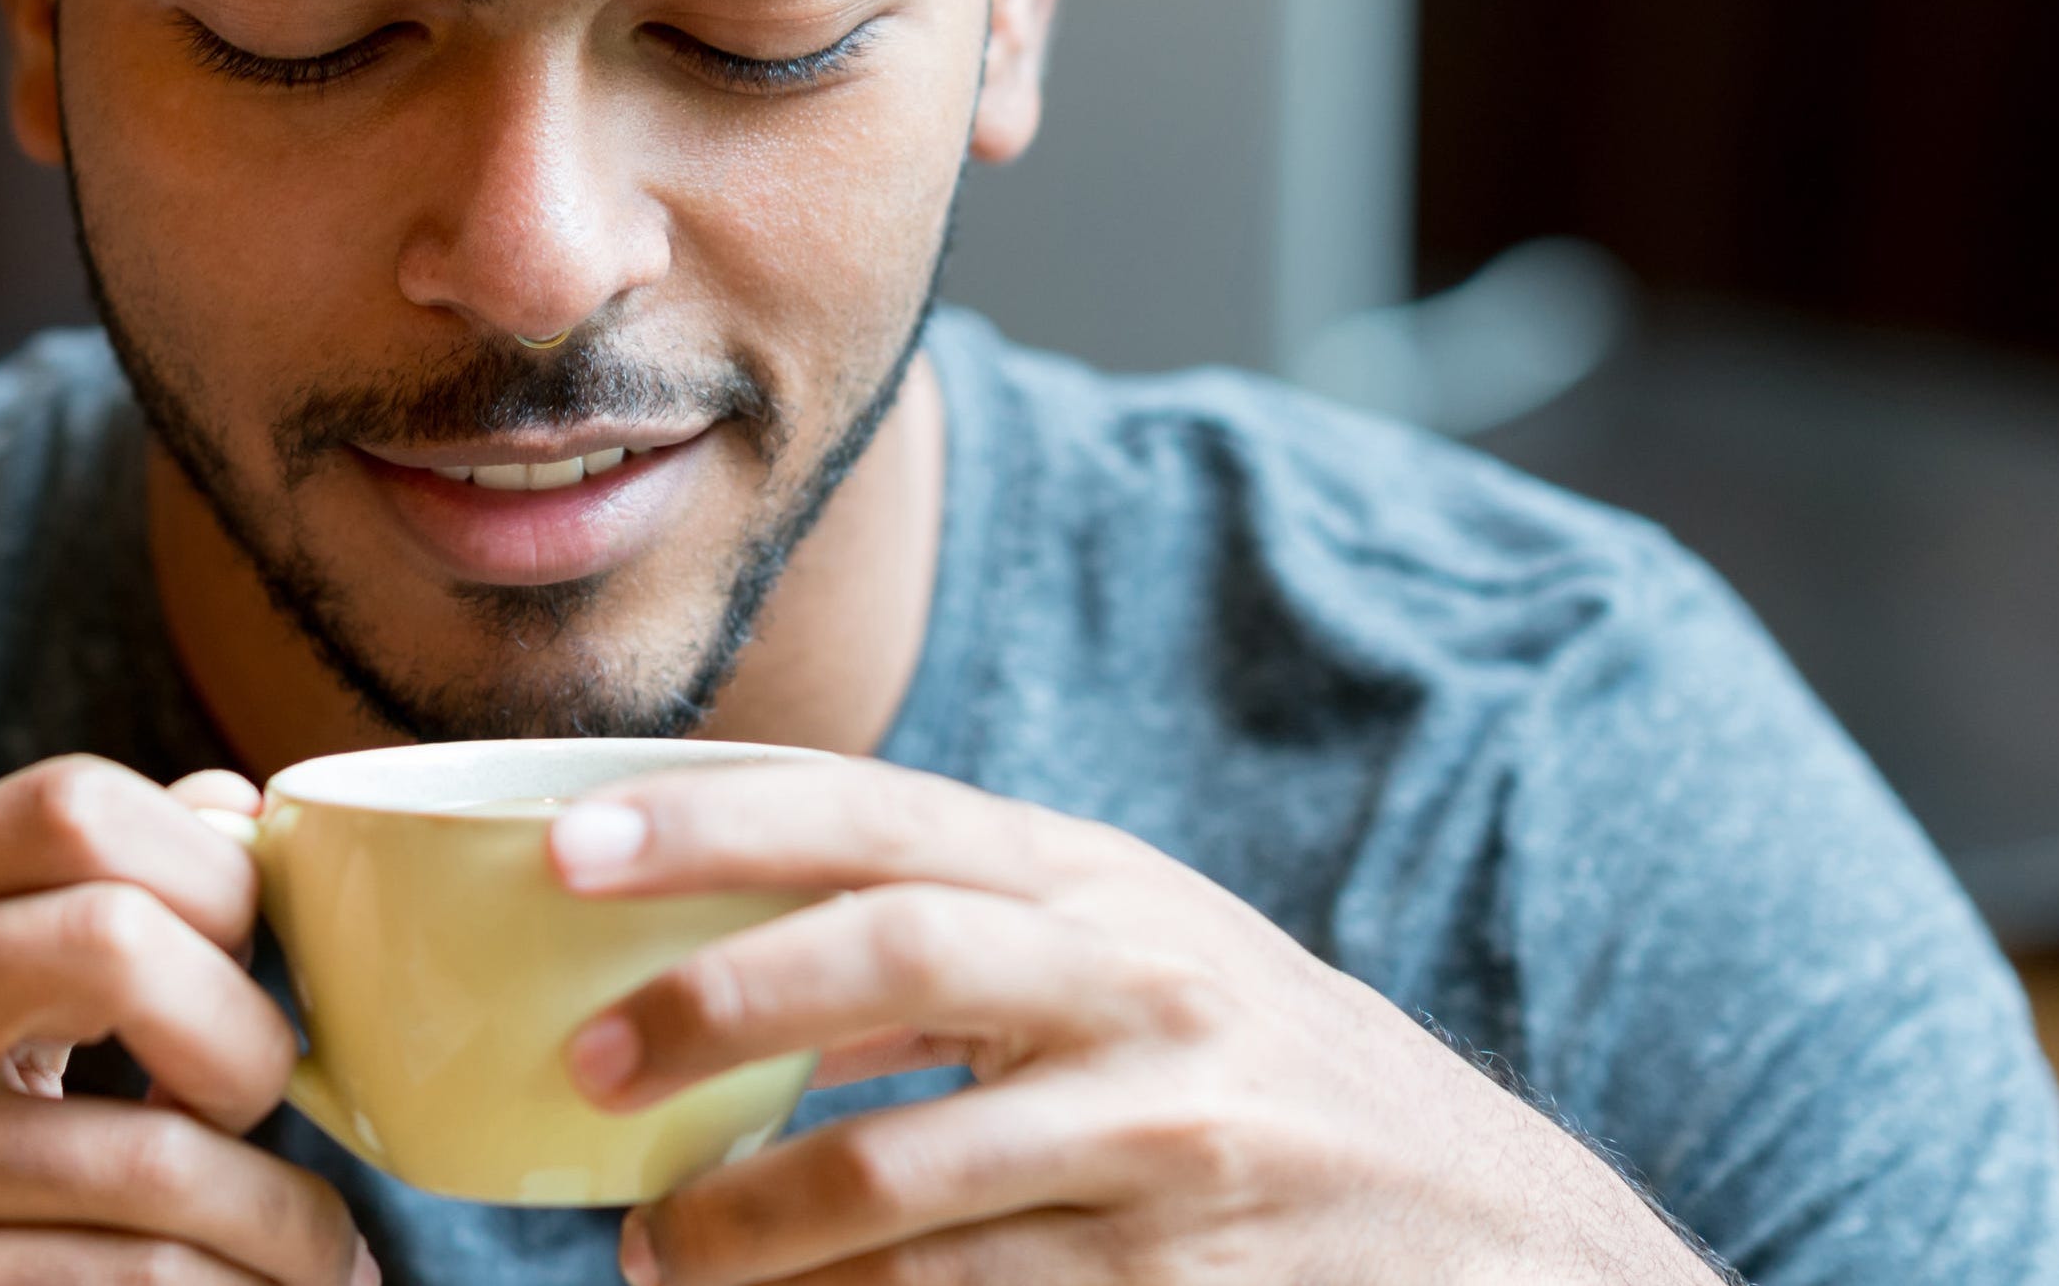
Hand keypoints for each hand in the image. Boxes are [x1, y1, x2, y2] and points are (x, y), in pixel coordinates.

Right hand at [0, 757, 374, 1285]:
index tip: (256, 963)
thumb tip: (239, 811)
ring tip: (328, 1261)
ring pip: (150, 1166)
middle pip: (117, 944)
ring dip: (286, 1227)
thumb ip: (56, 904)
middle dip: (250, 1039)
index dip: (217, 872)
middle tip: (276, 1112)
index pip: (70, 806)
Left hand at [548, 760, 1710, 1284]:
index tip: (570, 845)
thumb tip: (719, 946)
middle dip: (715, 1004)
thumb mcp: (1130, 953)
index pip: (877, 817)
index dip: (714, 823)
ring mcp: (1162, 1143)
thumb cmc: (1253, 1072)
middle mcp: (1135, 989)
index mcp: (1098, 885)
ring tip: (655, 1256)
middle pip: (890, 958)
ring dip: (743, 1228)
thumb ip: (954, 929)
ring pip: (900, 1179)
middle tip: (590, 1066)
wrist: (1489, 1229)